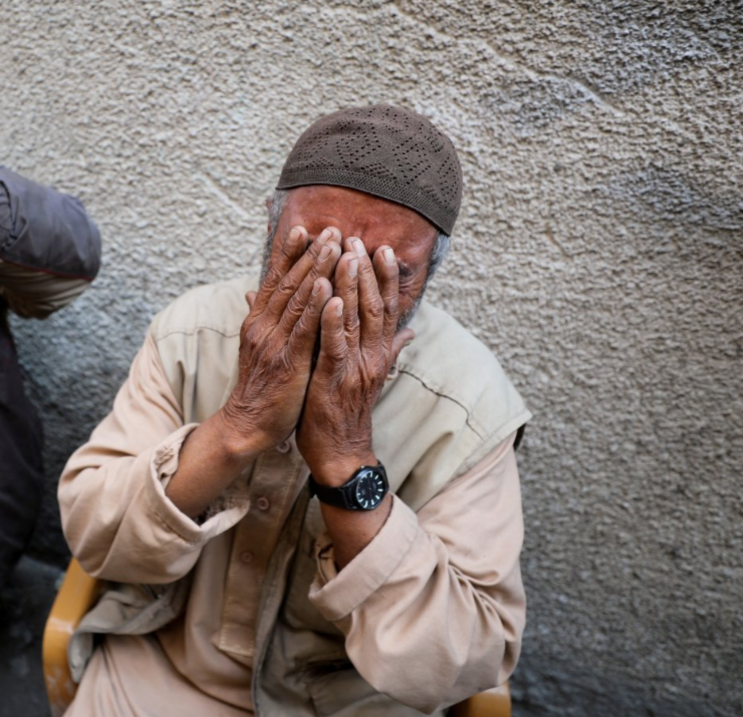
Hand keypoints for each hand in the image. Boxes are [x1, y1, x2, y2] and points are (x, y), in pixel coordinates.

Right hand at [217, 225, 340, 456]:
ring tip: (333, 245)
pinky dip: (315, 306)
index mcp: (259, 322)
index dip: (289, 253)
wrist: (248, 424)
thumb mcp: (258, 346)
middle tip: (330, 229)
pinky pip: (303, 330)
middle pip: (288, 282)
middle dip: (310, 254)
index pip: (275, 280)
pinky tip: (326, 287)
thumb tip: (254, 292)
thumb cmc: (260, 386)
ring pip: (297, 299)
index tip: (304, 228)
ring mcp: (274, 342)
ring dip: (316, 270)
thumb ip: (262, 317)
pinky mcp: (287, 362)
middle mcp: (263, 326)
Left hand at [297, 238, 414, 486]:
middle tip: (358, 238)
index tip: (380, 248)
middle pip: (374, 305)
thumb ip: (389, 348)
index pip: (385, 307)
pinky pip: (336, 347)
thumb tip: (410, 329)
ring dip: (351, 286)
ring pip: (357, 320)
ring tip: (346, 255)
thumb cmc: (347, 411)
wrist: (340, 453)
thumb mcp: (370, 374)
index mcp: (378, 352)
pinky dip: (334, 321)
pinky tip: (331, 298)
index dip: (384, 277)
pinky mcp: (335, 380)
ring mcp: (356, 368)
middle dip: (366, 271)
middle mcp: (372, 356)